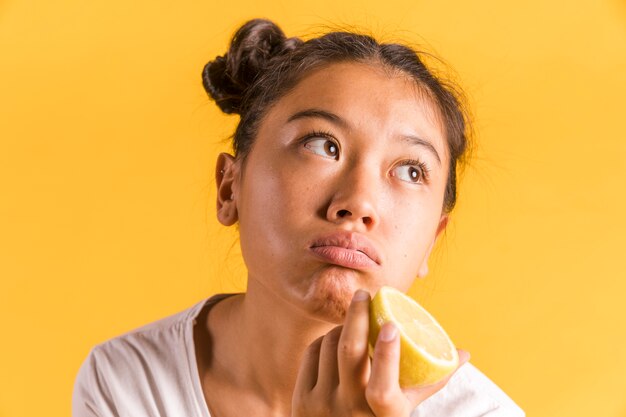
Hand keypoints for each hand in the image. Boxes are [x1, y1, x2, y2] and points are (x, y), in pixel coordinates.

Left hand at [292, 290, 469, 416]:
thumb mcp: (405, 407)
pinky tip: (334, 338)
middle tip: (364, 294)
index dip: (388, 356)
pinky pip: (312, 353)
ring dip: (342, 327)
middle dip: (356, 315)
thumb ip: (431, 381)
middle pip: (349, 350)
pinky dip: (324, 340)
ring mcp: (322, 405)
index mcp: (382, 415)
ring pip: (329, 345)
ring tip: (353, 322)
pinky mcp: (301, 399)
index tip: (392, 325)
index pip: (383, 388)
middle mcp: (350, 411)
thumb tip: (464, 352)